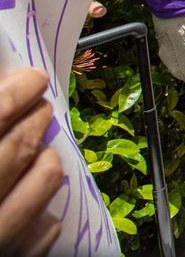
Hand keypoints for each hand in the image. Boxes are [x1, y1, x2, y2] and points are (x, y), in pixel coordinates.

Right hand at [0, 69, 63, 256]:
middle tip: (38, 107)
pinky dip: (41, 208)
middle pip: (18, 148)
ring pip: (44, 181)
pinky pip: (43, 229)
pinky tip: (26, 199)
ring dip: (44, 159)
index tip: (31, 80)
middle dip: (34, 119)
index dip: (15, 94)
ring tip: (35, 152)